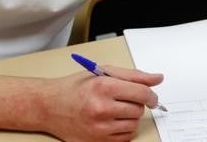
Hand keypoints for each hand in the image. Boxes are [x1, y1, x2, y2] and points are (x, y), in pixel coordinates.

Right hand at [39, 66, 162, 140]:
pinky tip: (111, 121)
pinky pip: (125, 137)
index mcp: (103, 86)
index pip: (141, 93)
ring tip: (115, 109)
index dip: (151, 95)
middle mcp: (101, 108)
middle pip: (138, 109)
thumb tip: (157, 79)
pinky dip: (123, 129)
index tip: (151, 97)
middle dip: (136, 104)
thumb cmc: (75, 88)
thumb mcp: (102, 73)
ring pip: (133, 124)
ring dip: (130, 117)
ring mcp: (99, 127)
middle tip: (122, 99)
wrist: (49, 106)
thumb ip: (132, 75)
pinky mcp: (97, 141)